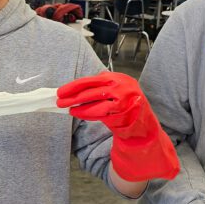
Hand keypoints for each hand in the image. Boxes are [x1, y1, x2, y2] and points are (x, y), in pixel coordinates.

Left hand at [56, 71, 179, 180]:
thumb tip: (76, 89)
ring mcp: (122, 99)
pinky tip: (78, 113)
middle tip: (60, 99)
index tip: (62, 90)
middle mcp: (121, 86)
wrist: (144, 126)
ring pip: (93, 101)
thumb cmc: (128, 107)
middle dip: (72, 95)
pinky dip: (87, 113)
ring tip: (68, 108)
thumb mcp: (118, 90)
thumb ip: (102, 86)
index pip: (92, 80)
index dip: (74, 85)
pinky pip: (99, 113)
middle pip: (91, 89)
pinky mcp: (121, 113)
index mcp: (119, 78)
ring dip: (78, 105)